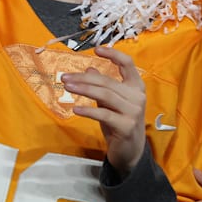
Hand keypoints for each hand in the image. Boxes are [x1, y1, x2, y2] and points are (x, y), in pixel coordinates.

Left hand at [60, 46, 146, 174]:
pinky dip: (88, 110)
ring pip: (105, 95)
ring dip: (83, 89)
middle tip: (65, 77)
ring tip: (67, 87)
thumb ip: (103, 86)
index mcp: (136, 86)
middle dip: (84, 78)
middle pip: (108, 81)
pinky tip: (75, 108)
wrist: (130, 151)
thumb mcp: (111, 102)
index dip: (113, 54)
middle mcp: (137, 97)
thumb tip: (89, 68)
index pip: (128, 64)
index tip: (96, 50)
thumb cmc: (120, 123)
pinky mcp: (126, 126)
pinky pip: (103, 114)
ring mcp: (133, 112)